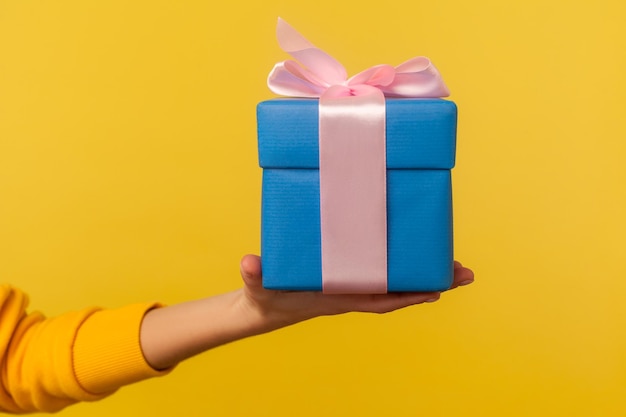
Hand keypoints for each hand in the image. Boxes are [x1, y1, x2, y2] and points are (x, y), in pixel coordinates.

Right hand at [140, 255, 473, 369]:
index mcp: (338, 297)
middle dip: (432, 282)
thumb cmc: (266, 294)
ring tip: (453, 260)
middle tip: (465, 272)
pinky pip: (382, 269)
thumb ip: (255, 275)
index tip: (437, 291)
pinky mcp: (349, 273)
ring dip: (424, 271)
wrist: (265, 302)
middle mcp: (353, 291)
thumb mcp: (259, 284)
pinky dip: (402, 263)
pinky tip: (413, 250)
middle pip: (399, 289)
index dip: (408, 296)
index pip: (380, 299)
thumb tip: (250, 262)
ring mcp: (353, 283)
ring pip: (396, 278)